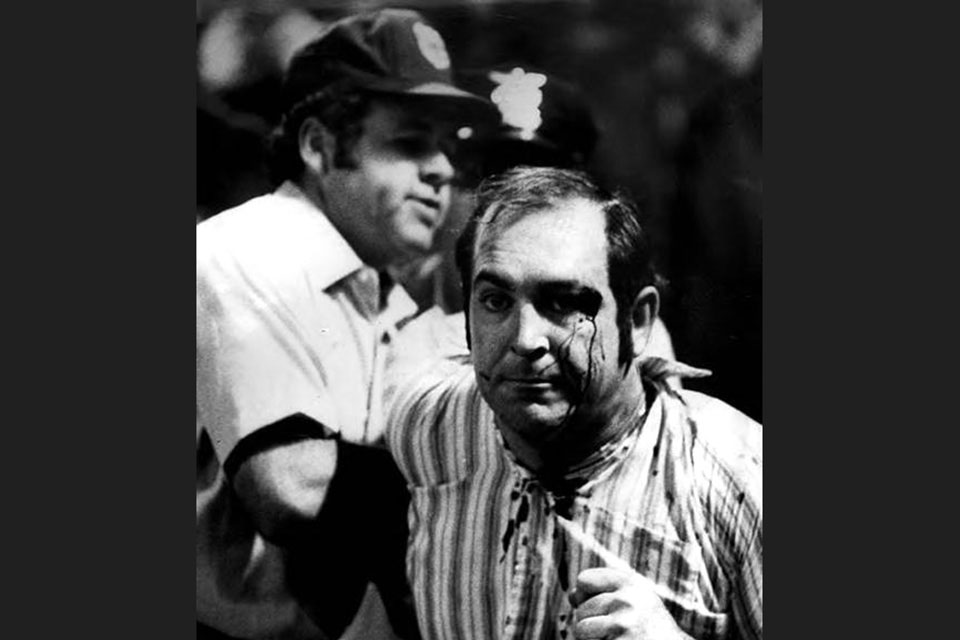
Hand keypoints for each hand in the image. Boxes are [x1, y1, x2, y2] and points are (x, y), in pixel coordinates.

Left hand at [568, 567, 689, 639]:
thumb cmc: (649, 627)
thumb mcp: (635, 599)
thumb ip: (606, 591)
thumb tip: (572, 595)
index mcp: (630, 583)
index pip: (584, 580)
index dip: (585, 596)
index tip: (602, 608)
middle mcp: (627, 600)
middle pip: (581, 608)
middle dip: (591, 622)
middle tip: (618, 631)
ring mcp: (623, 623)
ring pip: (580, 628)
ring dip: (593, 638)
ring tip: (617, 638)